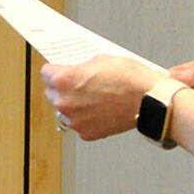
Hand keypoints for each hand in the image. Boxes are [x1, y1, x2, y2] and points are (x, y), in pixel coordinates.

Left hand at [41, 55, 165, 140]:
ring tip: (88, 99)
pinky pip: (78, 125)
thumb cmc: (129, 79)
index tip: (57, 71)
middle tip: (76, 85)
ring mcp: (76, 120)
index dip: (54, 70)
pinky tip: (97, 111)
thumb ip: (82, 67)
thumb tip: (78, 71)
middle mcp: (66, 102)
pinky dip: (84, 119)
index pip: (45, 74)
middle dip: (61, 89)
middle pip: (51, 94)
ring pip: (63, 112)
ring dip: (71, 106)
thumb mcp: (101, 60)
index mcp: (65, 80)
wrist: (148, 101)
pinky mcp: (87, 133)